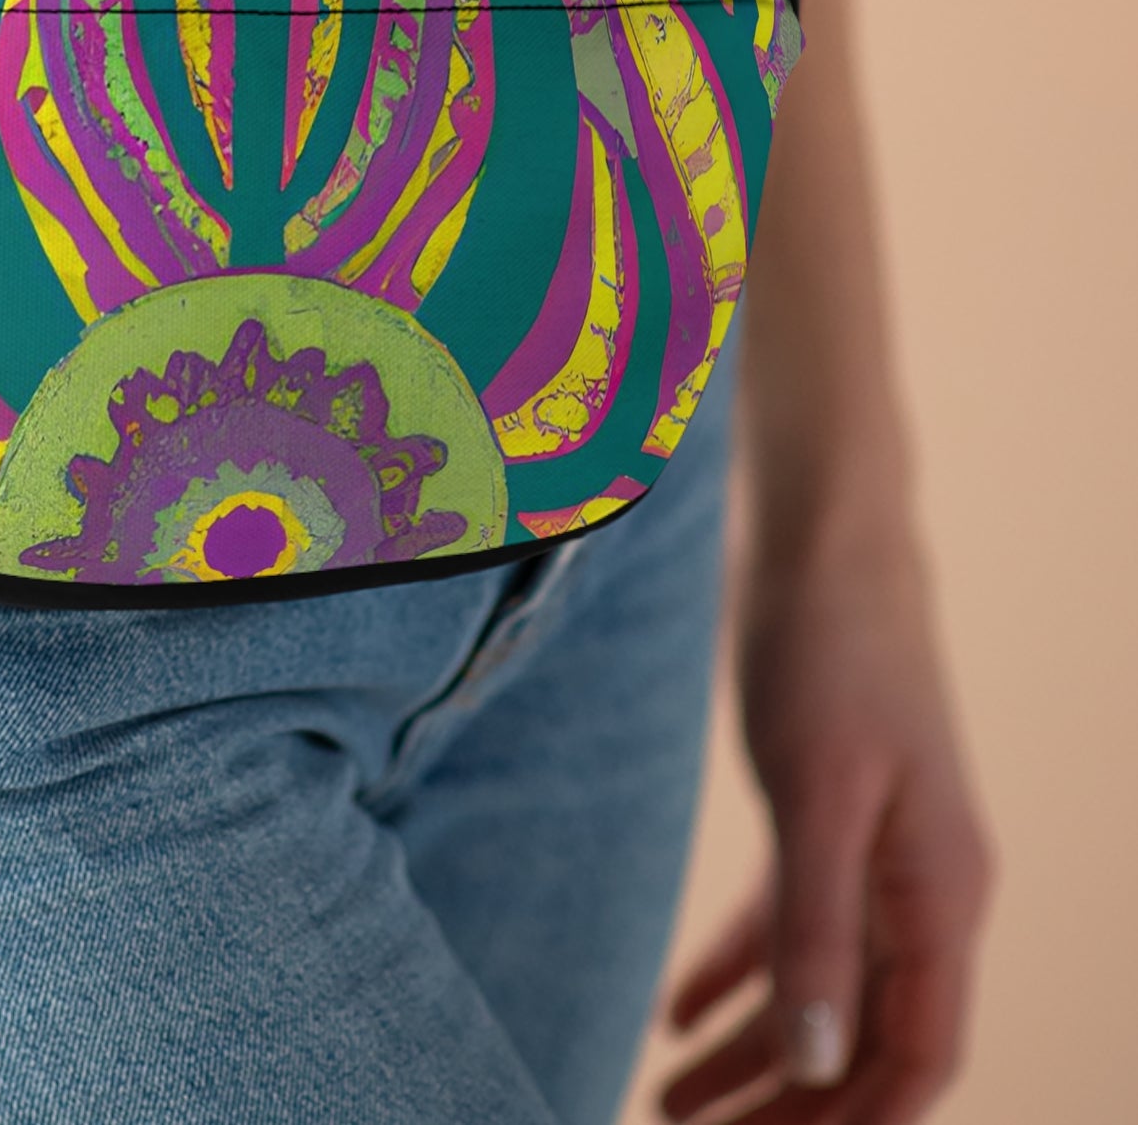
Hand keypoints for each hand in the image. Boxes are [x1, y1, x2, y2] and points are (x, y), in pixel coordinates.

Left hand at [659, 504, 994, 1123]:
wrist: (823, 538)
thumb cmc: (830, 651)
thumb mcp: (818, 792)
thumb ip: (818, 926)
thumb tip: (820, 1067)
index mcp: (942, 894)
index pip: (916, 1056)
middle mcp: (920, 886)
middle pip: (861, 1038)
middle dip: (786, 1106)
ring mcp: (875, 850)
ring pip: (820, 988)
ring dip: (750, 1054)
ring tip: (663, 1102)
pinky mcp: (825, 812)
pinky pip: (788, 923)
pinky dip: (736, 973)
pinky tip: (676, 1014)